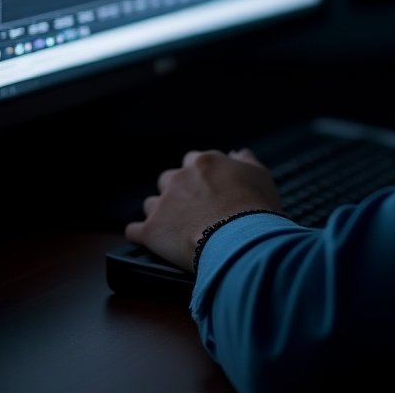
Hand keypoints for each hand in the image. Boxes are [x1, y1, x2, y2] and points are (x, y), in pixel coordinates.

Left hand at [124, 148, 284, 271]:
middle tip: (191, 209)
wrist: (240, 239)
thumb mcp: (260, 176)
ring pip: (151, 203)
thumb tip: (238, 153)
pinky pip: (134, 230)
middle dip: (176, 191)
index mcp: (205, 162)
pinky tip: (151, 242)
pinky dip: (141, 235)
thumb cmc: (255, 208)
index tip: (207, 187)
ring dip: (159, 213)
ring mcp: (163, 203)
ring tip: (174, 229)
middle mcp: (180, 177)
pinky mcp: (151, 230)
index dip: (200, 175)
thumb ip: (246, 161)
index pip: (193, 160)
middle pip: (168, 179)